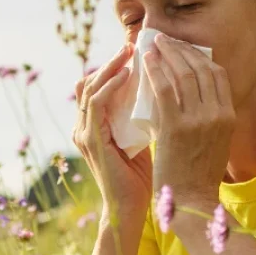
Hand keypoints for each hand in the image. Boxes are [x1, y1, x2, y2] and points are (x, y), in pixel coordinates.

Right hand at [73, 43, 153, 219]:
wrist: (134, 210)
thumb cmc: (146, 178)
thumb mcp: (147, 139)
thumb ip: (148, 117)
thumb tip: (171, 92)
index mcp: (96, 127)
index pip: (100, 87)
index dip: (115, 67)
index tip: (140, 52)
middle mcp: (84, 127)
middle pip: (90, 81)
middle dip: (112, 60)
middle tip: (134, 44)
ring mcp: (84, 133)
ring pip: (90, 87)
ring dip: (110, 66)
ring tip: (131, 51)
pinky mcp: (89, 141)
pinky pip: (96, 103)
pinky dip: (110, 85)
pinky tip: (128, 74)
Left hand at [143, 33, 234, 208]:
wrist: (190, 200)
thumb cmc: (198, 173)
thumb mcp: (215, 141)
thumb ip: (208, 116)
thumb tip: (190, 90)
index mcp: (229, 117)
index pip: (217, 75)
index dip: (200, 57)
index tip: (184, 49)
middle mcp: (217, 115)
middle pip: (201, 69)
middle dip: (182, 49)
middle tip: (165, 40)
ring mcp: (197, 120)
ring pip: (182, 74)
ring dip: (167, 54)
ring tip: (154, 44)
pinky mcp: (175, 127)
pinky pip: (164, 89)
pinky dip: (155, 70)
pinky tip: (146, 62)